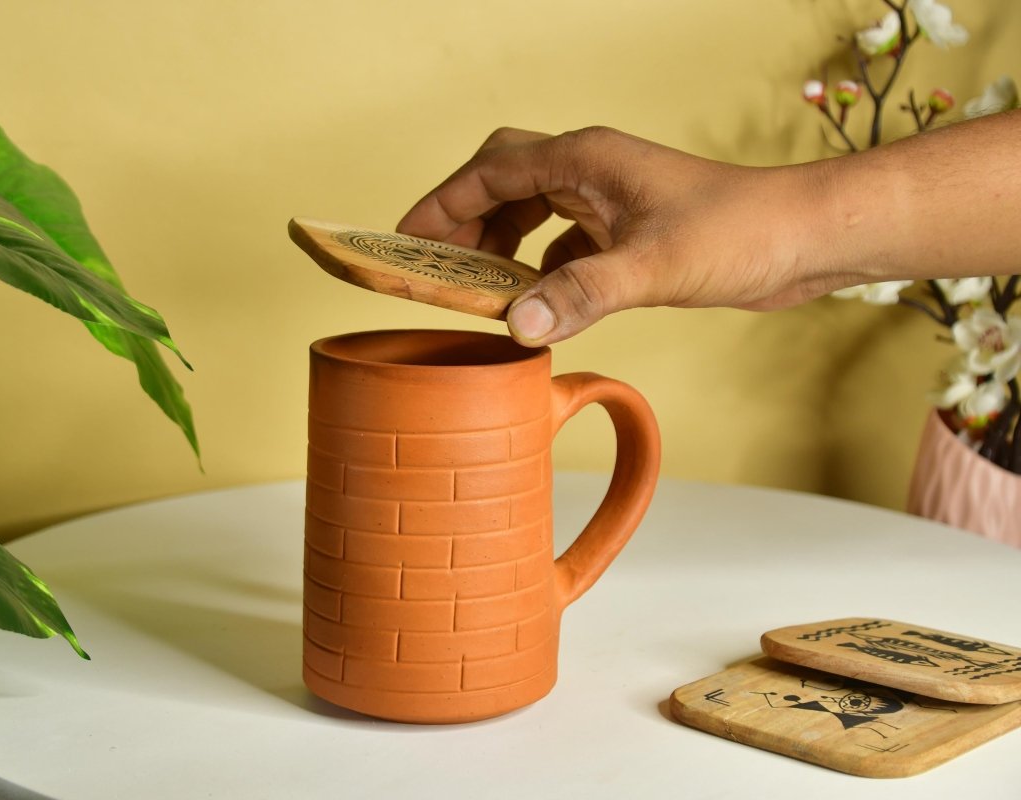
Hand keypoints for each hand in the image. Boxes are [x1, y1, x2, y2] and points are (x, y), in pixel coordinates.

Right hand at [397, 126, 842, 344]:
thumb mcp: (654, 266)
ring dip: (500, 247)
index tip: (406, 241)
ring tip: (477, 289)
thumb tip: (517, 325)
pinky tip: (536, 302)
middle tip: (437, 267)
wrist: (804, 238)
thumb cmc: (742, 232)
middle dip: (465, 220)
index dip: (443, 205)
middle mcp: (591, 171)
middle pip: (502, 182)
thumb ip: (583, 293)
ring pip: (531, 212)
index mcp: (585, 160)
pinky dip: (539, 270)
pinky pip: (563, 244)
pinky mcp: (627, 231)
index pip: (491, 172)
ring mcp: (609, 200)